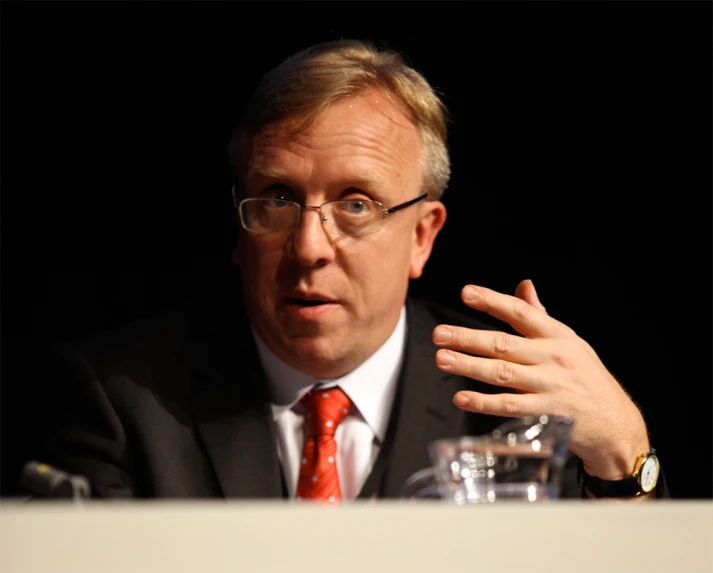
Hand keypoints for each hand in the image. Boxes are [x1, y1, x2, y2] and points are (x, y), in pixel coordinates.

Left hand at [433, 279, 649, 480]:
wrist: (616, 423)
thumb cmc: (585, 377)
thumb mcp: (569, 342)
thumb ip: (541, 316)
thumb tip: (523, 285)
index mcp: (557, 335)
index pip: (521, 313)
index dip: (492, 301)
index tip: (465, 293)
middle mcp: (553, 357)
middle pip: (504, 344)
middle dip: (468, 338)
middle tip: (439, 333)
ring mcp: (551, 386)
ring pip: (503, 373)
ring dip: (469, 366)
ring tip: (442, 359)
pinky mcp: (548, 414)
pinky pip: (510, 406)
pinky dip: (484, 402)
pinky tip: (462, 398)